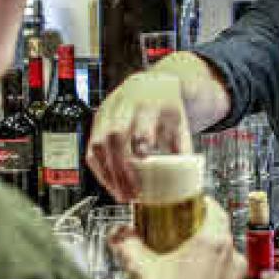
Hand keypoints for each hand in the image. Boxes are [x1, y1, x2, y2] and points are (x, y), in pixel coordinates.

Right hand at [86, 72, 193, 201]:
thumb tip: (187, 178)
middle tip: (131, 194)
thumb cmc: (166, 106)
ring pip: (98, 144)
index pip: (141, 126)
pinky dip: (99, 169)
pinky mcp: (98, 121)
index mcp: (150, 104)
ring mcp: (108, 112)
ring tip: (121, 194)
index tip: (146, 171)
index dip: (141, 149)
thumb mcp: (180, 122)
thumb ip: (182, 147)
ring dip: (108, 174)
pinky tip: (110, 184)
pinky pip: (91, 148)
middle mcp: (125, 106)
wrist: (151, 84)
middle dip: (121, 169)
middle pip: (115, 136)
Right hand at [111, 198, 249, 278]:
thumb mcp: (138, 270)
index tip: (189, 210)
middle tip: (177, 250)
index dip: (200, 207)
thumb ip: (128, 244)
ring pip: (227, 270)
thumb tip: (121, 236)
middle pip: (219, 241)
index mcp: (212, 245)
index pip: (214, 210)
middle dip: (199, 243)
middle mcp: (232, 264)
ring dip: (210, 273)